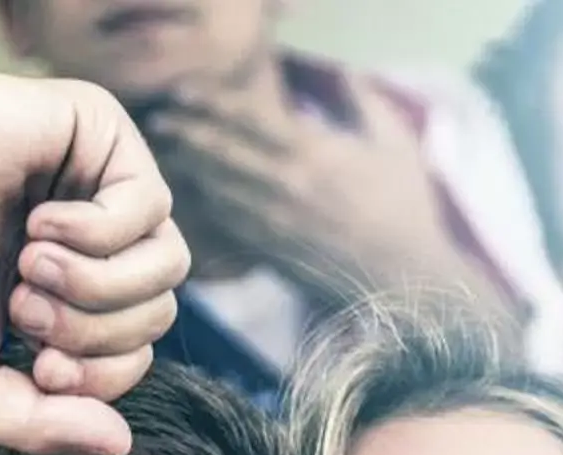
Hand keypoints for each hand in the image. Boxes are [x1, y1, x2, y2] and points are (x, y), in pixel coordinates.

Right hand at [0, 71, 185, 454]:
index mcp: (63, 298)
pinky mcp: (104, 134)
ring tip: (29, 264)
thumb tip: (122, 443)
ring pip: (168, 268)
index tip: (37, 361)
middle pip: (158, 315)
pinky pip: (152, 206)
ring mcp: (100, 186)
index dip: (99, 374)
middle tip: (22, 305)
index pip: (135, 354)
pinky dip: (93, 232)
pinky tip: (36, 221)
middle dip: (90, 330)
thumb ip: (42, 426)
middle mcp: (91, 243)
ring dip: (93, 284)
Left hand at [144, 80, 479, 305]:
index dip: (212, 104)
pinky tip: (187, 198)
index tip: (183, 91)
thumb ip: (359, 99)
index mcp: (314, 154)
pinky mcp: (272, 254)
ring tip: (163, 152)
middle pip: (222, 154)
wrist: (406, 282)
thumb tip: (334, 64)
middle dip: (187, 134)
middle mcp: (287, 188)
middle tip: (157, 119)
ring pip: (217, 191)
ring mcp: (276, 225)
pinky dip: (204, 210)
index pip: (250, 121)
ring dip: (188, 169)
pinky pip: (227, 228)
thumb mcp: (394, 142)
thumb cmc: (405, 208)